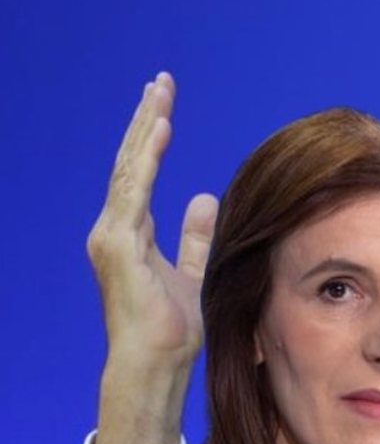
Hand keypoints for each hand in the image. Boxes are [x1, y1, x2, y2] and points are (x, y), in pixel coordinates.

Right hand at [88, 72, 218, 443]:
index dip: (151, 137)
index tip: (164, 105)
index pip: (139, 173)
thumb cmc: (174, 326)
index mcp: (130, 233)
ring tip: (159, 92)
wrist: (157, 362)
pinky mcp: (117, 244)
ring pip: (129, 168)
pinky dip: (146, 159)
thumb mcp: (193, 270)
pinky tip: (159, 129)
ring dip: (145, 127)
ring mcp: (111, 235)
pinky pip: (133, 190)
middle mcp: (115, 228)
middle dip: (146, 119)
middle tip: (161, 82)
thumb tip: (205, 197)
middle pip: (130, 162)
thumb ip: (195, 236)